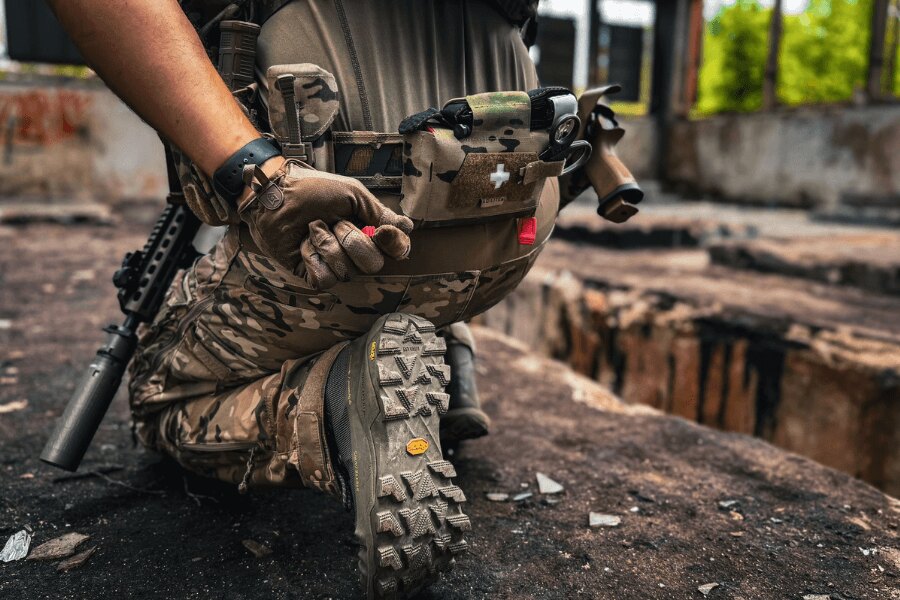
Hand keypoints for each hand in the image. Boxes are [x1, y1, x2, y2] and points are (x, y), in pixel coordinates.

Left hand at [238, 159, 413, 287]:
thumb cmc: (313, 190)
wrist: (276, 195)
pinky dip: (313, 258)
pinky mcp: (313, 274)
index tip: (381, 231)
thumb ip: (380, 213)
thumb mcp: (352, 195)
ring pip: (347, 272)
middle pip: (374, 265)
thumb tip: (408, 227)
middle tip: (335, 222)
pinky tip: (303, 245)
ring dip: (327, 244)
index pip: (398, 250)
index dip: (394, 245)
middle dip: (352, 240)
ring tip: (313, 228)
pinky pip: (325, 279)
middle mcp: (356, 251)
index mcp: (370, 231)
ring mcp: (335, 264)